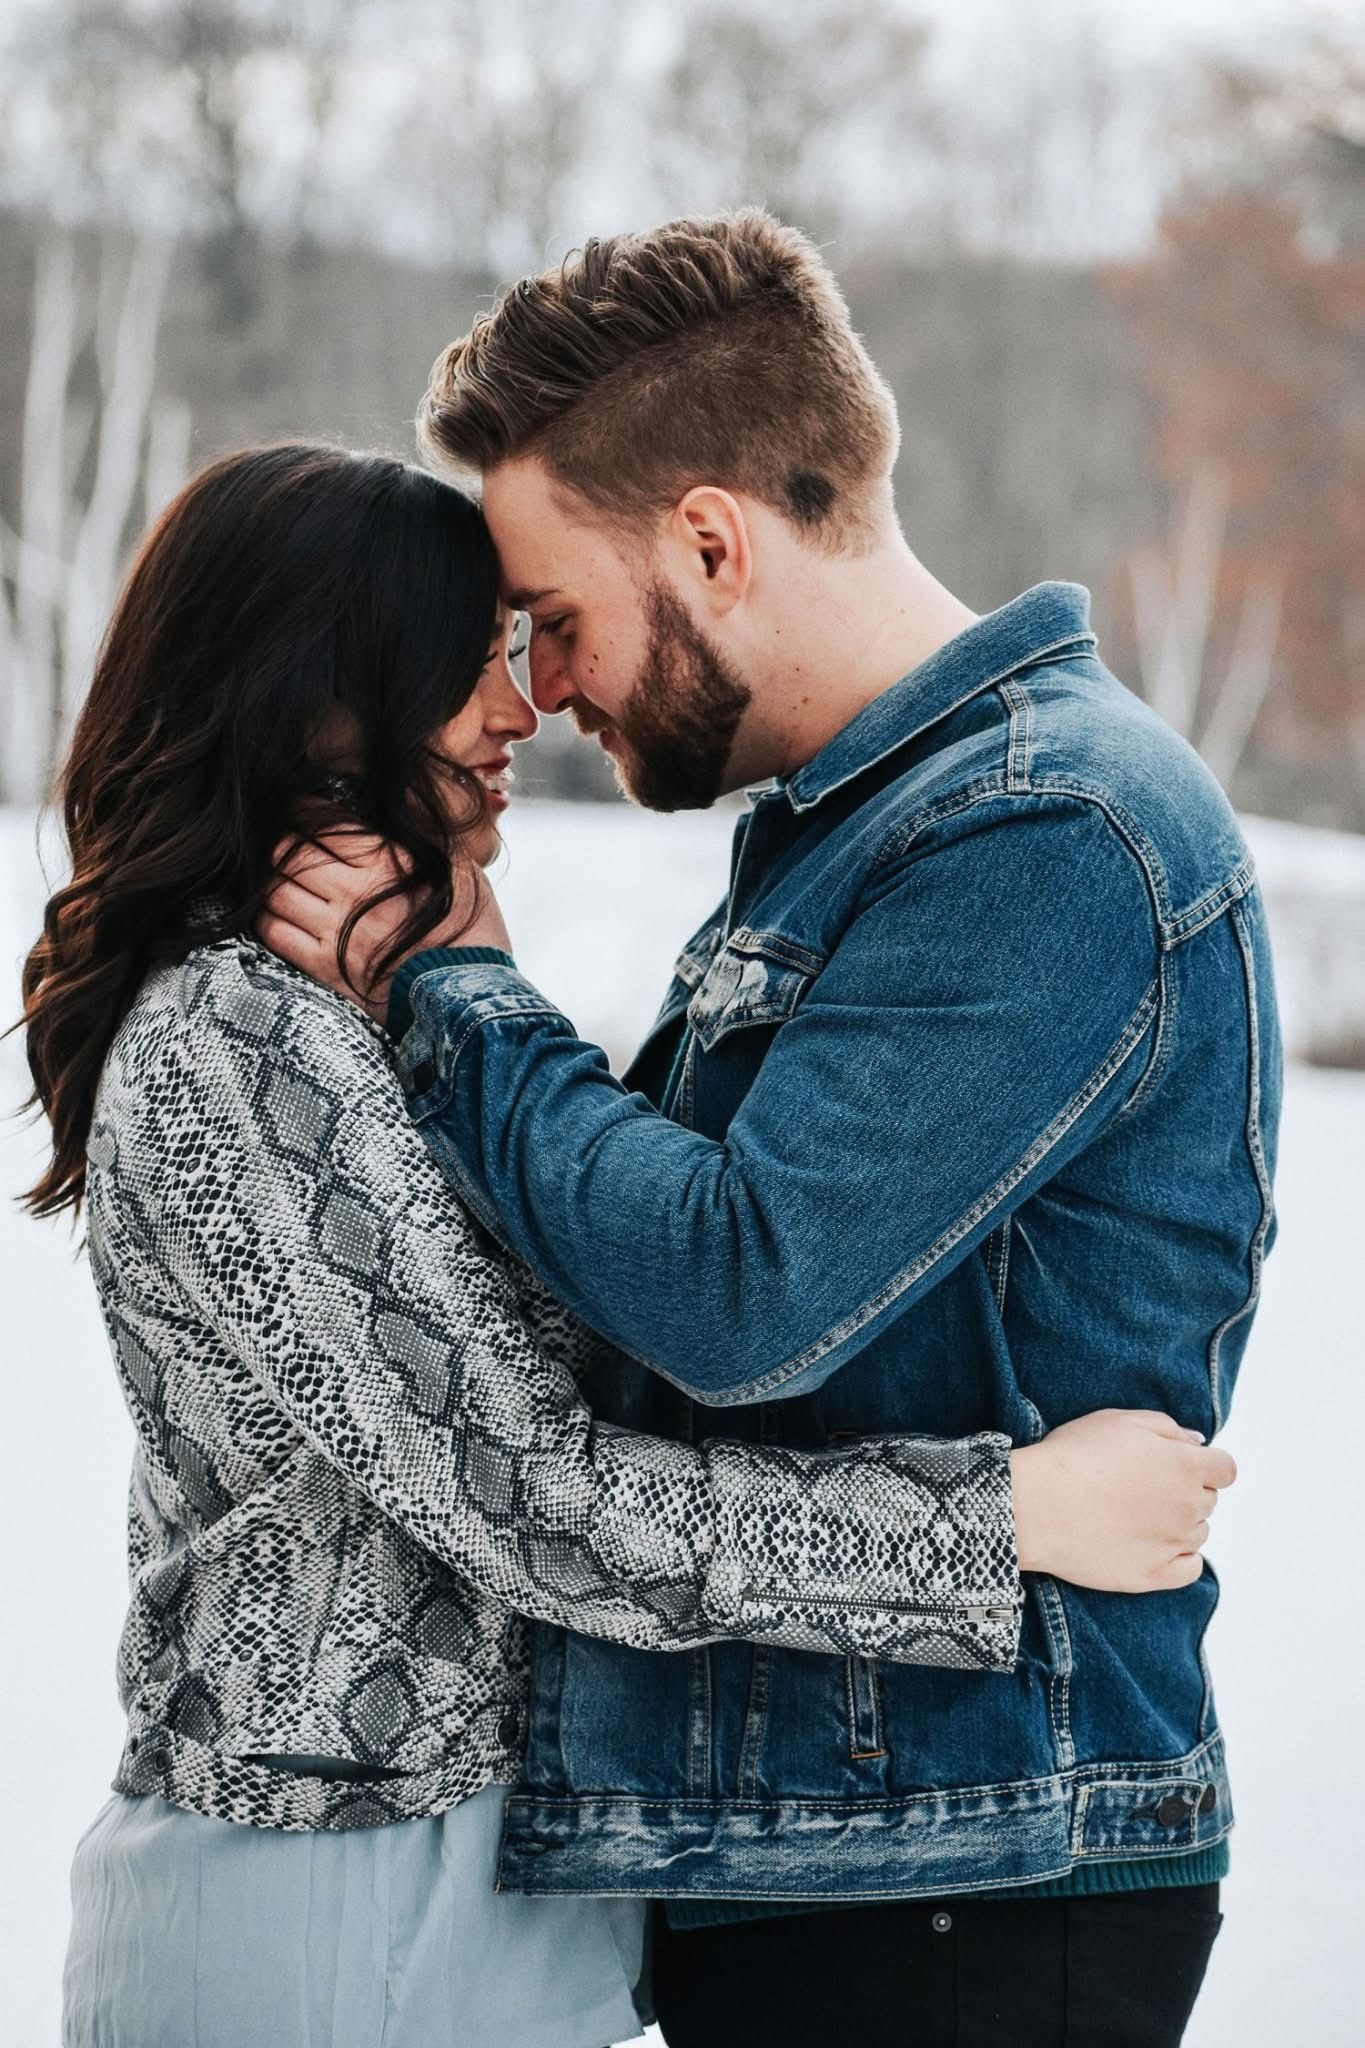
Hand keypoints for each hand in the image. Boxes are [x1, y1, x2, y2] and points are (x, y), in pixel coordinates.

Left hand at [256, 832, 511, 1022]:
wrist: (470, 998)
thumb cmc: (472, 933)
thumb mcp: (461, 869)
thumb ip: (426, 836)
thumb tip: (403, 803)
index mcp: (387, 863)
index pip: (325, 822)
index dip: (305, 811)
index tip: (301, 810)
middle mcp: (354, 893)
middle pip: (290, 854)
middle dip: (284, 845)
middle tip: (289, 847)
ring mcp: (335, 932)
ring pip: (275, 892)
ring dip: (272, 883)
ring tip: (282, 882)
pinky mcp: (325, 969)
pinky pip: (276, 934)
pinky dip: (269, 920)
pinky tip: (280, 917)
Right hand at [1010, 1410, 1236, 1592]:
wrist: (1038, 1504)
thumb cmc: (1074, 1455)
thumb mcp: (1121, 1420)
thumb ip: (1168, 1428)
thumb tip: (1196, 1442)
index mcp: (1186, 1466)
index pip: (1225, 1469)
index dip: (1206, 1464)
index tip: (1180, 1464)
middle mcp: (1189, 1507)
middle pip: (1209, 1500)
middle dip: (1186, 1491)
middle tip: (1145, 1486)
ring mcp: (1174, 1545)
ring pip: (1198, 1533)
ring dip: (1180, 1523)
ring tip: (1139, 1515)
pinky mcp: (1154, 1576)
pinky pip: (1190, 1570)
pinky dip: (1182, 1559)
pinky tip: (1159, 1547)